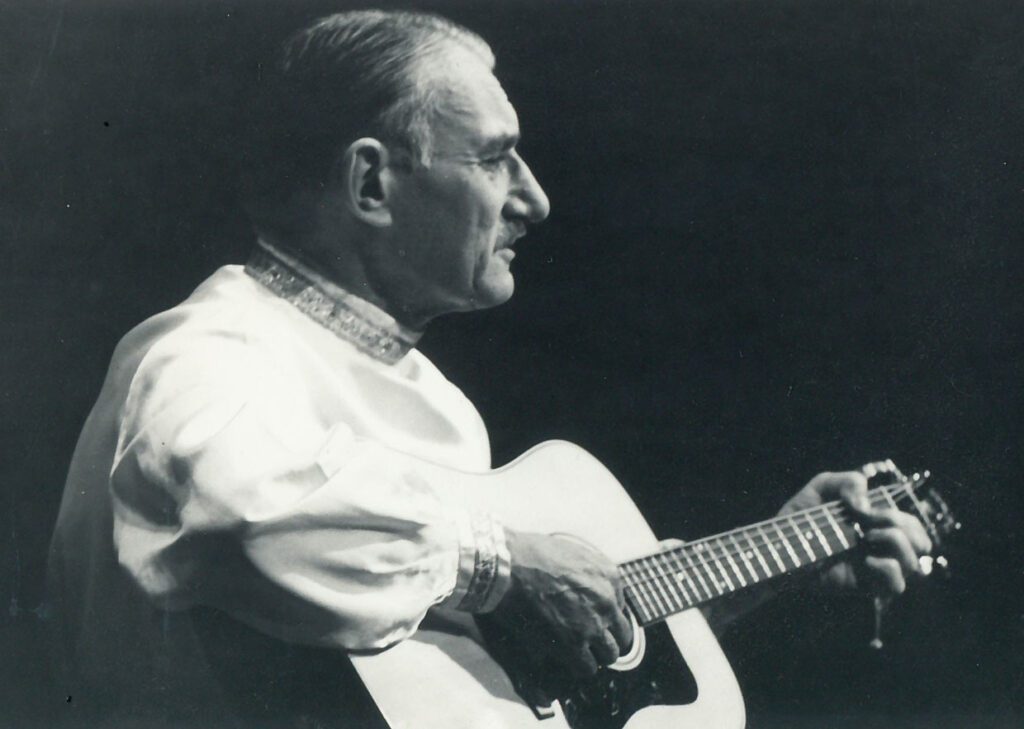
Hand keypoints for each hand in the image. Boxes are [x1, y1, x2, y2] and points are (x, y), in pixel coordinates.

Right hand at [488, 529, 632, 679]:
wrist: (507, 566)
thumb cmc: (530, 554)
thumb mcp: (571, 550)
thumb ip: (588, 570)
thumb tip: (586, 585)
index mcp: (608, 576)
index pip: (620, 606)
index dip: (604, 614)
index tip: (591, 618)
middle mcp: (607, 602)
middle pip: (622, 634)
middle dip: (607, 638)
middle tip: (589, 640)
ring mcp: (592, 625)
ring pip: (609, 655)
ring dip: (595, 655)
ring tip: (578, 653)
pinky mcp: (572, 644)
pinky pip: (587, 668)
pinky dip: (578, 667)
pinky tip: (566, 660)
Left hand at [778, 462, 932, 598]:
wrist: (780, 543)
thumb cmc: (802, 516)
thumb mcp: (824, 486)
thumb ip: (849, 481)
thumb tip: (867, 502)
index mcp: (878, 528)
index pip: (912, 524)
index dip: (896, 513)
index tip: (861, 508)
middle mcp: (882, 549)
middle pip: (921, 541)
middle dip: (900, 524)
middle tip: (868, 521)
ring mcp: (875, 569)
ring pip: (916, 564)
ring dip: (896, 543)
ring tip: (865, 537)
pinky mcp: (866, 586)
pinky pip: (897, 586)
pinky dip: (888, 569)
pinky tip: (866, 560)